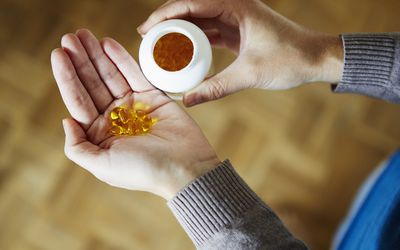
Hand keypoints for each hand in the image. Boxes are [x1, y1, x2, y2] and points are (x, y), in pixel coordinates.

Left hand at [51, 29, 219, 199]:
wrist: (184, 168)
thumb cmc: (144, 171)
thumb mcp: (102, 166)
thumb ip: (78, 147)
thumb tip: (66, 120)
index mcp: (100, 133)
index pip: (78, 100)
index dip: (67, 76)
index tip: (58, 54)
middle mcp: (115, 117)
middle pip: (92, 83)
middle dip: (81, 60)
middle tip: (70, 37)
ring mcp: (134, 105)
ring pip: (111, 75)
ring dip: (97, 55)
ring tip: (85, 35)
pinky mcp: (153, 97)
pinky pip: (135, 74)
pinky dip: (121, 59)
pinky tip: (108, 44)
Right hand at [138, 0, 343, 105]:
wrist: (315, 58)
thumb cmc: (290, 59)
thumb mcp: (249, 74)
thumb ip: (217, 88)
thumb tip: (188, 101)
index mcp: (236, 5)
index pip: (190, 3)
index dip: (163, 14)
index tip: (145, 30)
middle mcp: (233, 6)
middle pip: (190, 9)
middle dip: (166, 22)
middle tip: (147, 40)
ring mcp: (235, 18)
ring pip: (199, 20)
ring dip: (179, 31)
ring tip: (159, 47)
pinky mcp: (238, 30)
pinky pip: (209, 31)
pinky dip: (194, 40)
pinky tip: (182, 53)